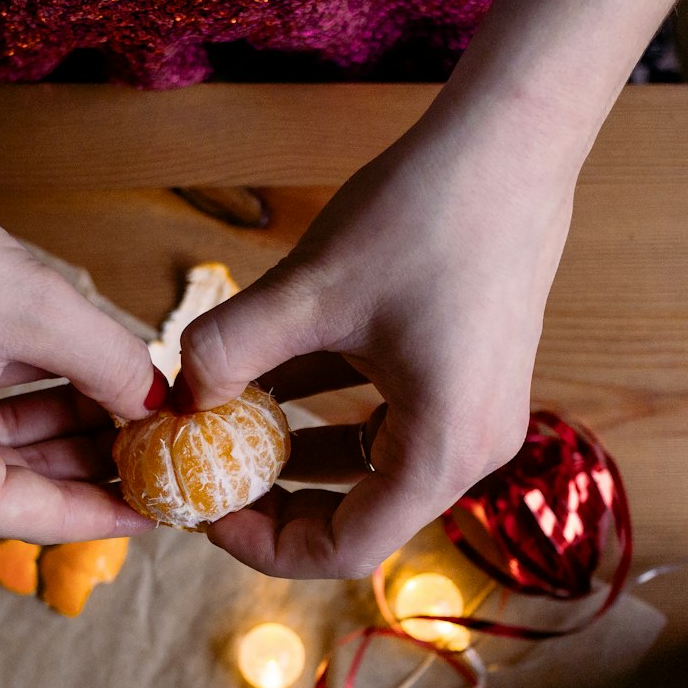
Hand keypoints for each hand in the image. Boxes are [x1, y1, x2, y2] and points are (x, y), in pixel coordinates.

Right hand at [0, 137, 164, 541]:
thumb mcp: (31, 306)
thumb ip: (109, 362)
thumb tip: (157, 399)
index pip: (48, 515)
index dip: (119, 507)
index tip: (172, 507)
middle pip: (22, 484)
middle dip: (95, 457)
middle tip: (163, 439)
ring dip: (63, 422)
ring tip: (133, 397)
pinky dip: (18, 397)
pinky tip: (76, 371)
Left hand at [176, 112, 571, 577]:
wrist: (512, 138)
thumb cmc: (426, 214)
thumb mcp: (310, 290)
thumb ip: (229, 350)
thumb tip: (175, 396)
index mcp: (444, 451)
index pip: (343, 549)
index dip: (262, 544)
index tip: (202, 510)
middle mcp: (470, 448)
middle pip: (356, 515)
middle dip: (272, 499)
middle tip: (204, 472)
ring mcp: (473, 412)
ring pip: (366, 464)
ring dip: (293, 452)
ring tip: (222, 426)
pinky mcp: (464, 374)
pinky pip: (384, 417)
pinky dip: (324, 408)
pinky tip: (265, 378)